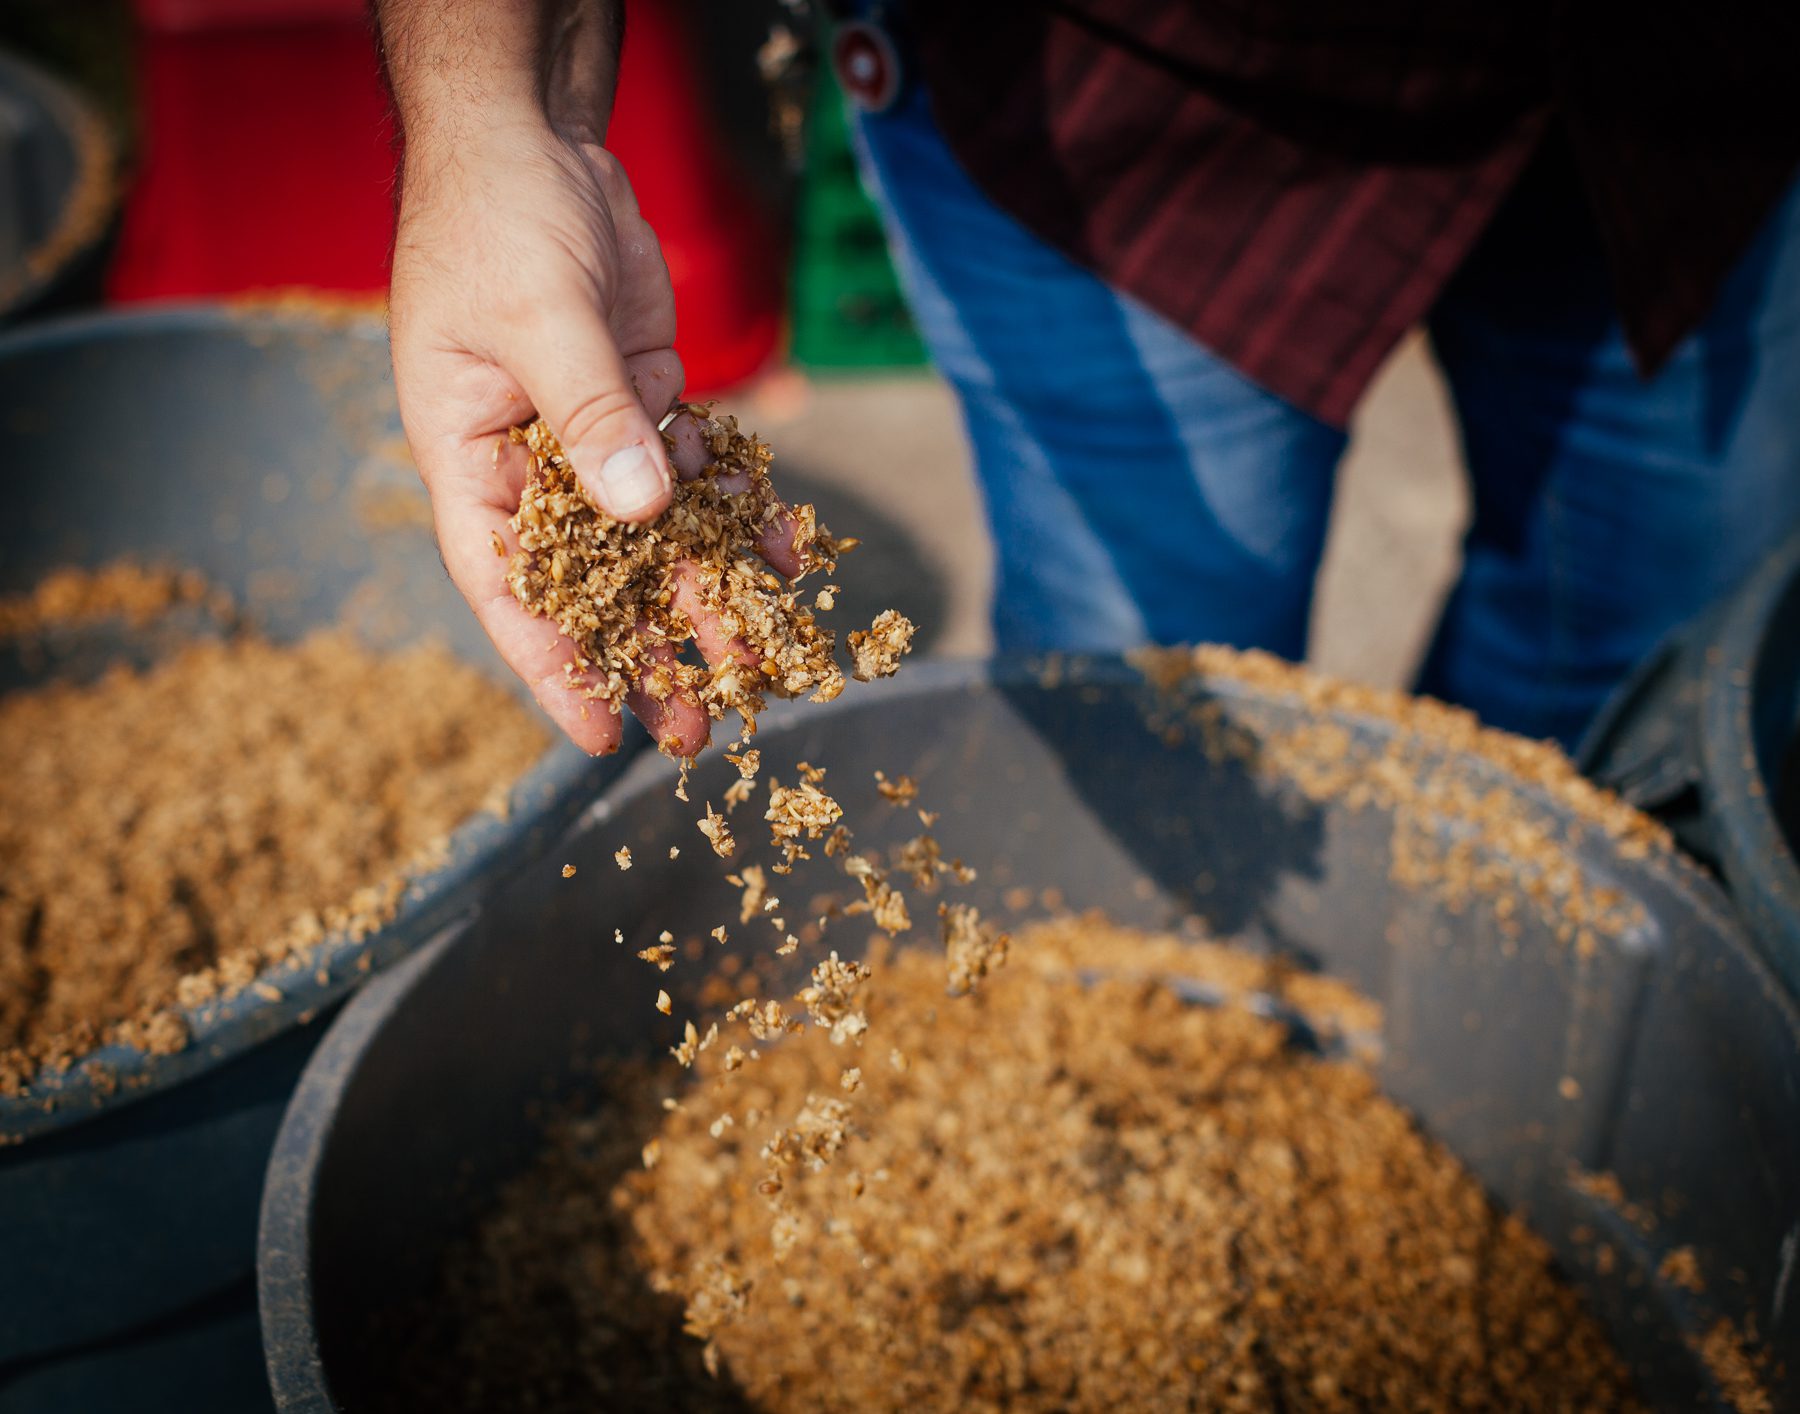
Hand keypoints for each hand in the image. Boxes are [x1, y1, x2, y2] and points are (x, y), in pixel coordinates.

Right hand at [389, 125, 800, 756]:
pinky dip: (739, 511)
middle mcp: (532, 466)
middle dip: (648, 655)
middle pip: (594, 583)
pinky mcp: (648, 402)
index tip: (600, 737)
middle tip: (702, 729)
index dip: (553, 668)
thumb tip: (641, 511)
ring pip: (656, 540)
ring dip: (707, 599)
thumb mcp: (537, 318)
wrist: (536, 139)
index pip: (507, 589)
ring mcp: (595, 436)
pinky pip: (699, 474)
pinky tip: (788, 555)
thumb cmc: (497, 220)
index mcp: (469, 461)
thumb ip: (589, 414)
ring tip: (760, 665)